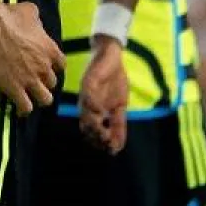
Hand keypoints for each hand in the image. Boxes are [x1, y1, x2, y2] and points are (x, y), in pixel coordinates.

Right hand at [0, 1, 64, 115]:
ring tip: (29, 96)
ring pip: (45, 99)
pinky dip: (23, 109)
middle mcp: (44, 68)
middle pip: (52, 83)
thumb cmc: (9, 15)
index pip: (61, 66)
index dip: (53, 68)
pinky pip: (26, 107)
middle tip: (32, 80)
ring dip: (38, 98)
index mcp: (51, 50)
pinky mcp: (15, 89)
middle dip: (43, 82)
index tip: (45, 67)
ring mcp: (30, 80)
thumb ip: (38, 21)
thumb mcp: (30, 11)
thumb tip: (36, 22)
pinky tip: (17, 107)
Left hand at [78, 37, 129, 153]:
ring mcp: (87, 93)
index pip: (92, 132)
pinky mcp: (89, 81)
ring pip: (86, 114)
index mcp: (93, 111)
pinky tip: (102, 113)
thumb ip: (119, 125)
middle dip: (97, 137)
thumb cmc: (115, 80)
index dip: (100, 142)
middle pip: (87, 126)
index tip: (111, 150)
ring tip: (105, 134)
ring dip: (94, 126)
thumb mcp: (120, 106)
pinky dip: (94, 107)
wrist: (112, 56)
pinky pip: (89, 96)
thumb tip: (118, 147)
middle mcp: (87, 105)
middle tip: (108, 144)